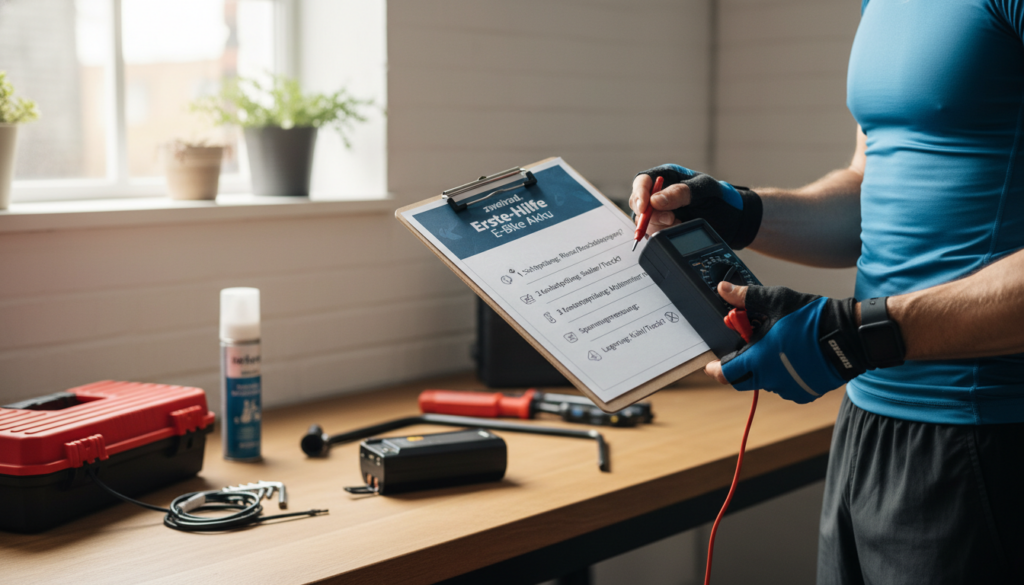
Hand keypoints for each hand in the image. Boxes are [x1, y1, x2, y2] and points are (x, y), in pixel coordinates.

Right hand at [628, 164, 762, 248]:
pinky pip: (654, 233)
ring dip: (660, 226)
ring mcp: (661, 212)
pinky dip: (664, 234)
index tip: (645, 206)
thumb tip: (655, 200)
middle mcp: (660, 194)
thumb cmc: (720, 199)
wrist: (734, 221)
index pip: (643, 181)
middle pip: (639, 204)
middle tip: (670, 218)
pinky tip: (679, 228)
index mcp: (667, 176)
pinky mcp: (665, 228)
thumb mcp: (704, 190)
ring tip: (680, 222)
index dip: (639, 193)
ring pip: (645, 221)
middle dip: (651, 214)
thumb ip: (680, 193)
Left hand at [705, 282, 867, 402]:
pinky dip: (782, 375)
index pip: (725, 374)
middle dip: (738, 368)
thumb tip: (724, 289)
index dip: (715, 369)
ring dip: (763, 369)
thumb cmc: (813, 319)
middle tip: (744, 350)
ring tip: (775, 348)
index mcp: (759, 359)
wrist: (850, 336)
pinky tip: (791, 358)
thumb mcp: (776, 301)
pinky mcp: (804, 392)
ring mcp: (788, 388)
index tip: (711, 364)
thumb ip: (747, 298)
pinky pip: (784, 387)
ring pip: (764, 382)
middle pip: (742, 381)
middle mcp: (771, 378)